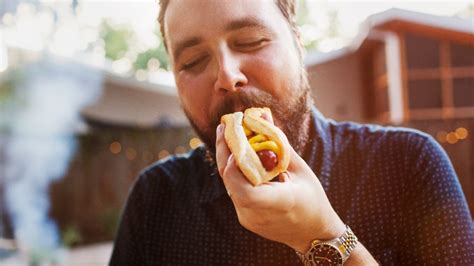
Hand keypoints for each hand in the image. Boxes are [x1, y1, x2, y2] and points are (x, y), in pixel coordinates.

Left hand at [215, 123, 345, 252]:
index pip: (245, 191)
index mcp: (279, 204)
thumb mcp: (301, 170)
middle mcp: (259, 215)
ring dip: (228, 160)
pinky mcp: (245, 218)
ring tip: (230, 136)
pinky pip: (234, 191)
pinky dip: (235, 173)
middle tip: (225, 127)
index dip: (236, 166)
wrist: (312, 234)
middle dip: (225, 151)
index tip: (238, 141)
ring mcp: (249, 219)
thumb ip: (279, 144)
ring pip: (229, 185)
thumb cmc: (312, 199)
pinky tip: (238, 156)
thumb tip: (263, 117)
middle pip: (230, 183)